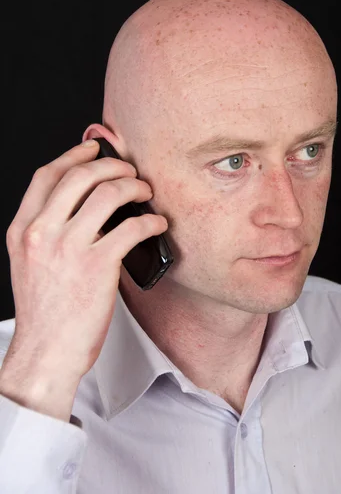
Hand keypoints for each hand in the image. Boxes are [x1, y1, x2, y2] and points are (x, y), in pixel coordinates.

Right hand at [4, 139, 167, 381]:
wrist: (46, 352)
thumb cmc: (44, 311)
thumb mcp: (30, 262)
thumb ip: (47, 231)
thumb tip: (84, 203)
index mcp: (23, 229)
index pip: (46, 176)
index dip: (73, 155)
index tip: (93, 147)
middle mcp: (42, 232)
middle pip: (81, 176)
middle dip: (112, 164)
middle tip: (129, 171)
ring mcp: (69, 248)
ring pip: (108, 194)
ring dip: (134, 187)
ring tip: (146, 193)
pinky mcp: (98, 266)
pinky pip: (132, 227)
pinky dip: (150, 220)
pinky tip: (156, 223)